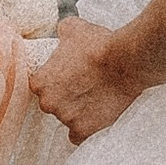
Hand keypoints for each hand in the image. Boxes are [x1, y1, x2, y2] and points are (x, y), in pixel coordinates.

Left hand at [30, 15, 137, 146]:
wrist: (125, 61)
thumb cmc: (99, 45)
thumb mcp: (73, 28)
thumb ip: (61, 33)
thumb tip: (62, 32)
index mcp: (40, 82)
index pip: (40, 86)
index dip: (55, 81)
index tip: (68, 77)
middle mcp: (49, 104)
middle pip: (52, 104)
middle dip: (65, 97)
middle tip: (84, 86)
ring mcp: (67, 119)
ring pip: (67, 119)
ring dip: (78, 112)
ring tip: (97, 98)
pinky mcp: (85, 131)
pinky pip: (79, 136)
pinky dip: (87, 128)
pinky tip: (97, 116)